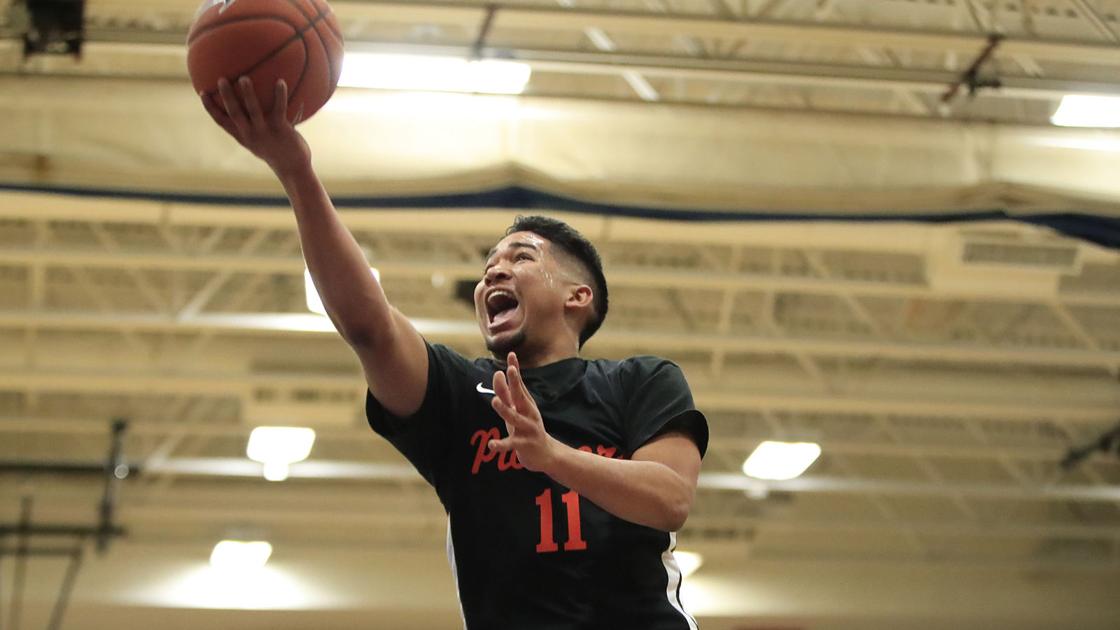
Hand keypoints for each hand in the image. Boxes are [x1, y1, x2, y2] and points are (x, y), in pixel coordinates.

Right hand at [200, 77, 311, 176]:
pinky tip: (280, 81)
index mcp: (242, 136)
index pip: (221, 121)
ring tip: (244, 78)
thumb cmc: (277, 150)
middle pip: (234, 113)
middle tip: (221, 79)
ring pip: (253, 110)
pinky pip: (279, 109)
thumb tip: (251, 105)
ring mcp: (265, 132)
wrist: (293, 167)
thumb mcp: (260, 140)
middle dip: (226, 96)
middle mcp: (250, 134)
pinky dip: (279, 95)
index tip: (202, 92)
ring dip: (248, 94)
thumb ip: (253, 126)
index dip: (210, 107)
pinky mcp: (280, 130)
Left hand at [487, 352, 561, 472]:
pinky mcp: (524, 444)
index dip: (515, 369)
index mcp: (525, 403)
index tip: (511, 354)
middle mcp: (528, 413)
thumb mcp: (515, 410)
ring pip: (515, 418)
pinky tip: (491, 445)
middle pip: (520, 396)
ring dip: (505, 409)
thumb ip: (506, 393)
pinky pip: (511, 444)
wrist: (547, 455)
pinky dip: (501, 445)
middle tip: (510, 370)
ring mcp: (527, 428)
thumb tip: (497, 373)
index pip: (519, 383)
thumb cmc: (527, 428)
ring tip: (495, 401)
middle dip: (515, 383)